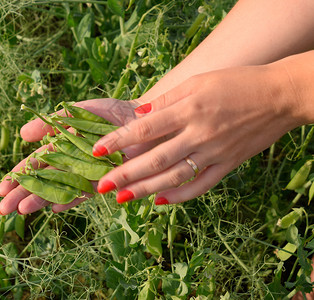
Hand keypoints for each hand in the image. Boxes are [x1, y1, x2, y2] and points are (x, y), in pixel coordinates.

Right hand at [0, 98, 151, 214]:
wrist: (146, 119)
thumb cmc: (112, 113)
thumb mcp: (78, 111)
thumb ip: (52, 121)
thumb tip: (21, 135)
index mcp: (62, 146)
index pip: (35, 164)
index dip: (18, 176)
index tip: (2, 188)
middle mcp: (73, 163)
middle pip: (43, 181)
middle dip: (23, 194)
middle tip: (3, 209)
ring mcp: (88, 174)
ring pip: (60, 189)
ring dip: (41, 200)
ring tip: (22, 211)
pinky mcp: (106, 180)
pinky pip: (86, 192)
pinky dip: (71, 198)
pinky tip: (55, 206)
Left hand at [93, 64, 300, 204]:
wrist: (280, 95)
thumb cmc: (236, 83)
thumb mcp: (197, 82)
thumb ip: (166, 101)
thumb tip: (138, 116)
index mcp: (189, 110)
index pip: (145, 129)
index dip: (118, 141)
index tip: (97, 150)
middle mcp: (199, 134)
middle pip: (155, 159)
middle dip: (125, 174)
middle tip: (101, 186)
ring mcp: (214, 153)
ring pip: (174, 177)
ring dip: (145, 189)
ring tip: (121, 198)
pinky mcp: (228, 165)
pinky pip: (201, 185)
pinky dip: (180, 196)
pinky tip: (159, 201)